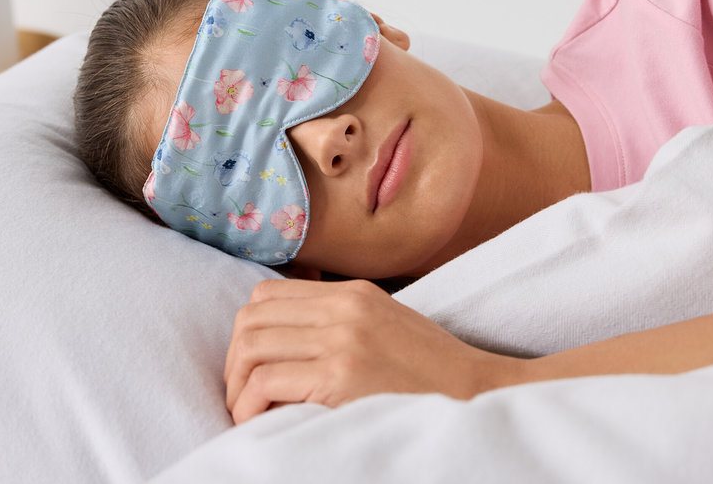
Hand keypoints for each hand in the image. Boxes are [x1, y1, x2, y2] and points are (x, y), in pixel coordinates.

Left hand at [224, 278, 523, 423]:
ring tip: (246, 411)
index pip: (268, 294)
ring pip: (253, 346)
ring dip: (237, 384)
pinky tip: (258, 421)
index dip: (246, 329)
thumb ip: (339, 321)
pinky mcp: (342, 375)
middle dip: (233, 358)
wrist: (479, 395)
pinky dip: (250, 403)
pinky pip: (268, 380)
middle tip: (239, 392)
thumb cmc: (432, 372)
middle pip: (252, 317)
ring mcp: (343, 339)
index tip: (248, 363)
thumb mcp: (385, 325)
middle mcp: (344, 307)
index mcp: (352, 292)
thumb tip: (283, 339)